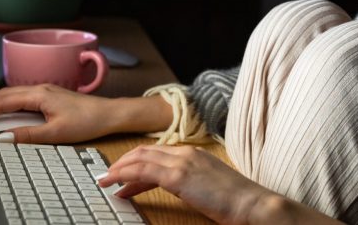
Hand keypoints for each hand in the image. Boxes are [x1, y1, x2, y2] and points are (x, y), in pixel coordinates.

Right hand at [0, 84, 169, 143]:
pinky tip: (3, 110)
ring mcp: (44, 90)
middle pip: (3, 95)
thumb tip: (4, 137)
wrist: (109, 113)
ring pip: (11, 94)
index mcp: (38, 95)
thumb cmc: (87, 121)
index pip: (2, 103)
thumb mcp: (56, 133)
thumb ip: (28, 135)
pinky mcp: (49, 94)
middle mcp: (39, 88)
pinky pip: (20, 96)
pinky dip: (6, 103)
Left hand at [98, 145, 337, 224]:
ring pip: (141, 159)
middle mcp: (186, 153)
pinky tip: (116, 185)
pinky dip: (126, 175)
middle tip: (107, 177)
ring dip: (120, 169)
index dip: (137, 164)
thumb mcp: (210, 187)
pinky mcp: (179, 176)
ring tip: (105, 181)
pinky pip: (144, 171)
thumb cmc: (236, 202)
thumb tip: (175, 188)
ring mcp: (182, 162)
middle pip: (145, 152)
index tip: (123, 178)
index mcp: (195, 154)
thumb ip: (191, 183)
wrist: (252, 204)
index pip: (158, 154)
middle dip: (123, 163)